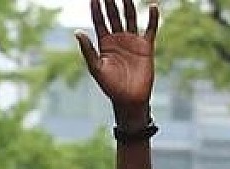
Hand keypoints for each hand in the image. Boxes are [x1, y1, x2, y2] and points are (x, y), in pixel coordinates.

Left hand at [75, 0, 158, 124]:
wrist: (129, 98)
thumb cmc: (110, 86)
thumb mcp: (96, 67)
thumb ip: (88, 50)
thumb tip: (77, 32)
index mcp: (104, 43)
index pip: (99, 20)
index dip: (96, 8)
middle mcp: (118, 39)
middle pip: (114, 15)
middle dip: (111, 1)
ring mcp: (132, 41)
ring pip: (130, 17)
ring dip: (128, 4)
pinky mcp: (146, 46)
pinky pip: (150, 28)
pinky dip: (152, 18)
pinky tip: (151, 6)